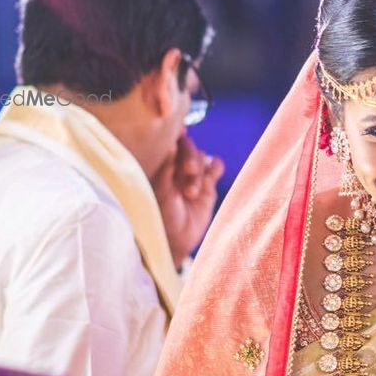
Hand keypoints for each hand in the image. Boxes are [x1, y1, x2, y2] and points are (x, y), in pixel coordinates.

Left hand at [152, 134, 223, 265]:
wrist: (175, 242)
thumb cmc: (160, 218)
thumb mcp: (160, 193)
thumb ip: (166, 168)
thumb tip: (171, 144)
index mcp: (159, 165)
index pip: (169, 141)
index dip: (176, 135)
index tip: (180, 133)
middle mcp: (175, 167)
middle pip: (188, 147)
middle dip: (190, 156)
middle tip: (189, 171)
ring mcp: (192, 175)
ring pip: (202, 157)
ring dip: (199, 173)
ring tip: (192, 193)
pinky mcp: (208, 185)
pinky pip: (215, 166)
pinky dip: (215, 167)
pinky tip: (209, 180)